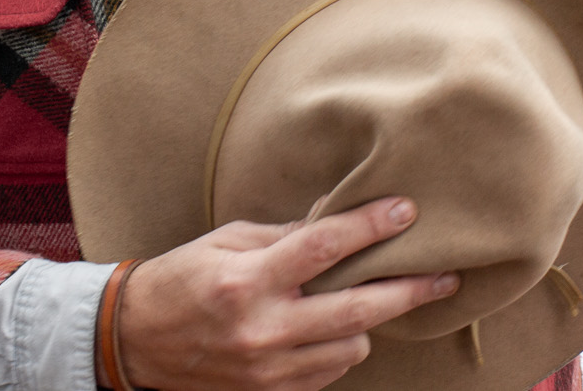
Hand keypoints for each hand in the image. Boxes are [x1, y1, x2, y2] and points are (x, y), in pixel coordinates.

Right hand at [109, 196, 458, 390]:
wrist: (136, 342)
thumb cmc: (181, 279)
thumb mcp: (226, 241)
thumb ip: (283, 234)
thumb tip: (336, 218)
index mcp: (247, 280)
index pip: (322, 247)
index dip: (369, 227)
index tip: (406, 211)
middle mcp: (263, 328)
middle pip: (357, 310)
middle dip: (409, 290)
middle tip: (446, 275)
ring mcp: (270, 368)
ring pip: (352, 346)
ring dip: (368, 321)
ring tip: (367, 297)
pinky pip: (331, 372)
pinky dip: (342, 347)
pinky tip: (334, 327)